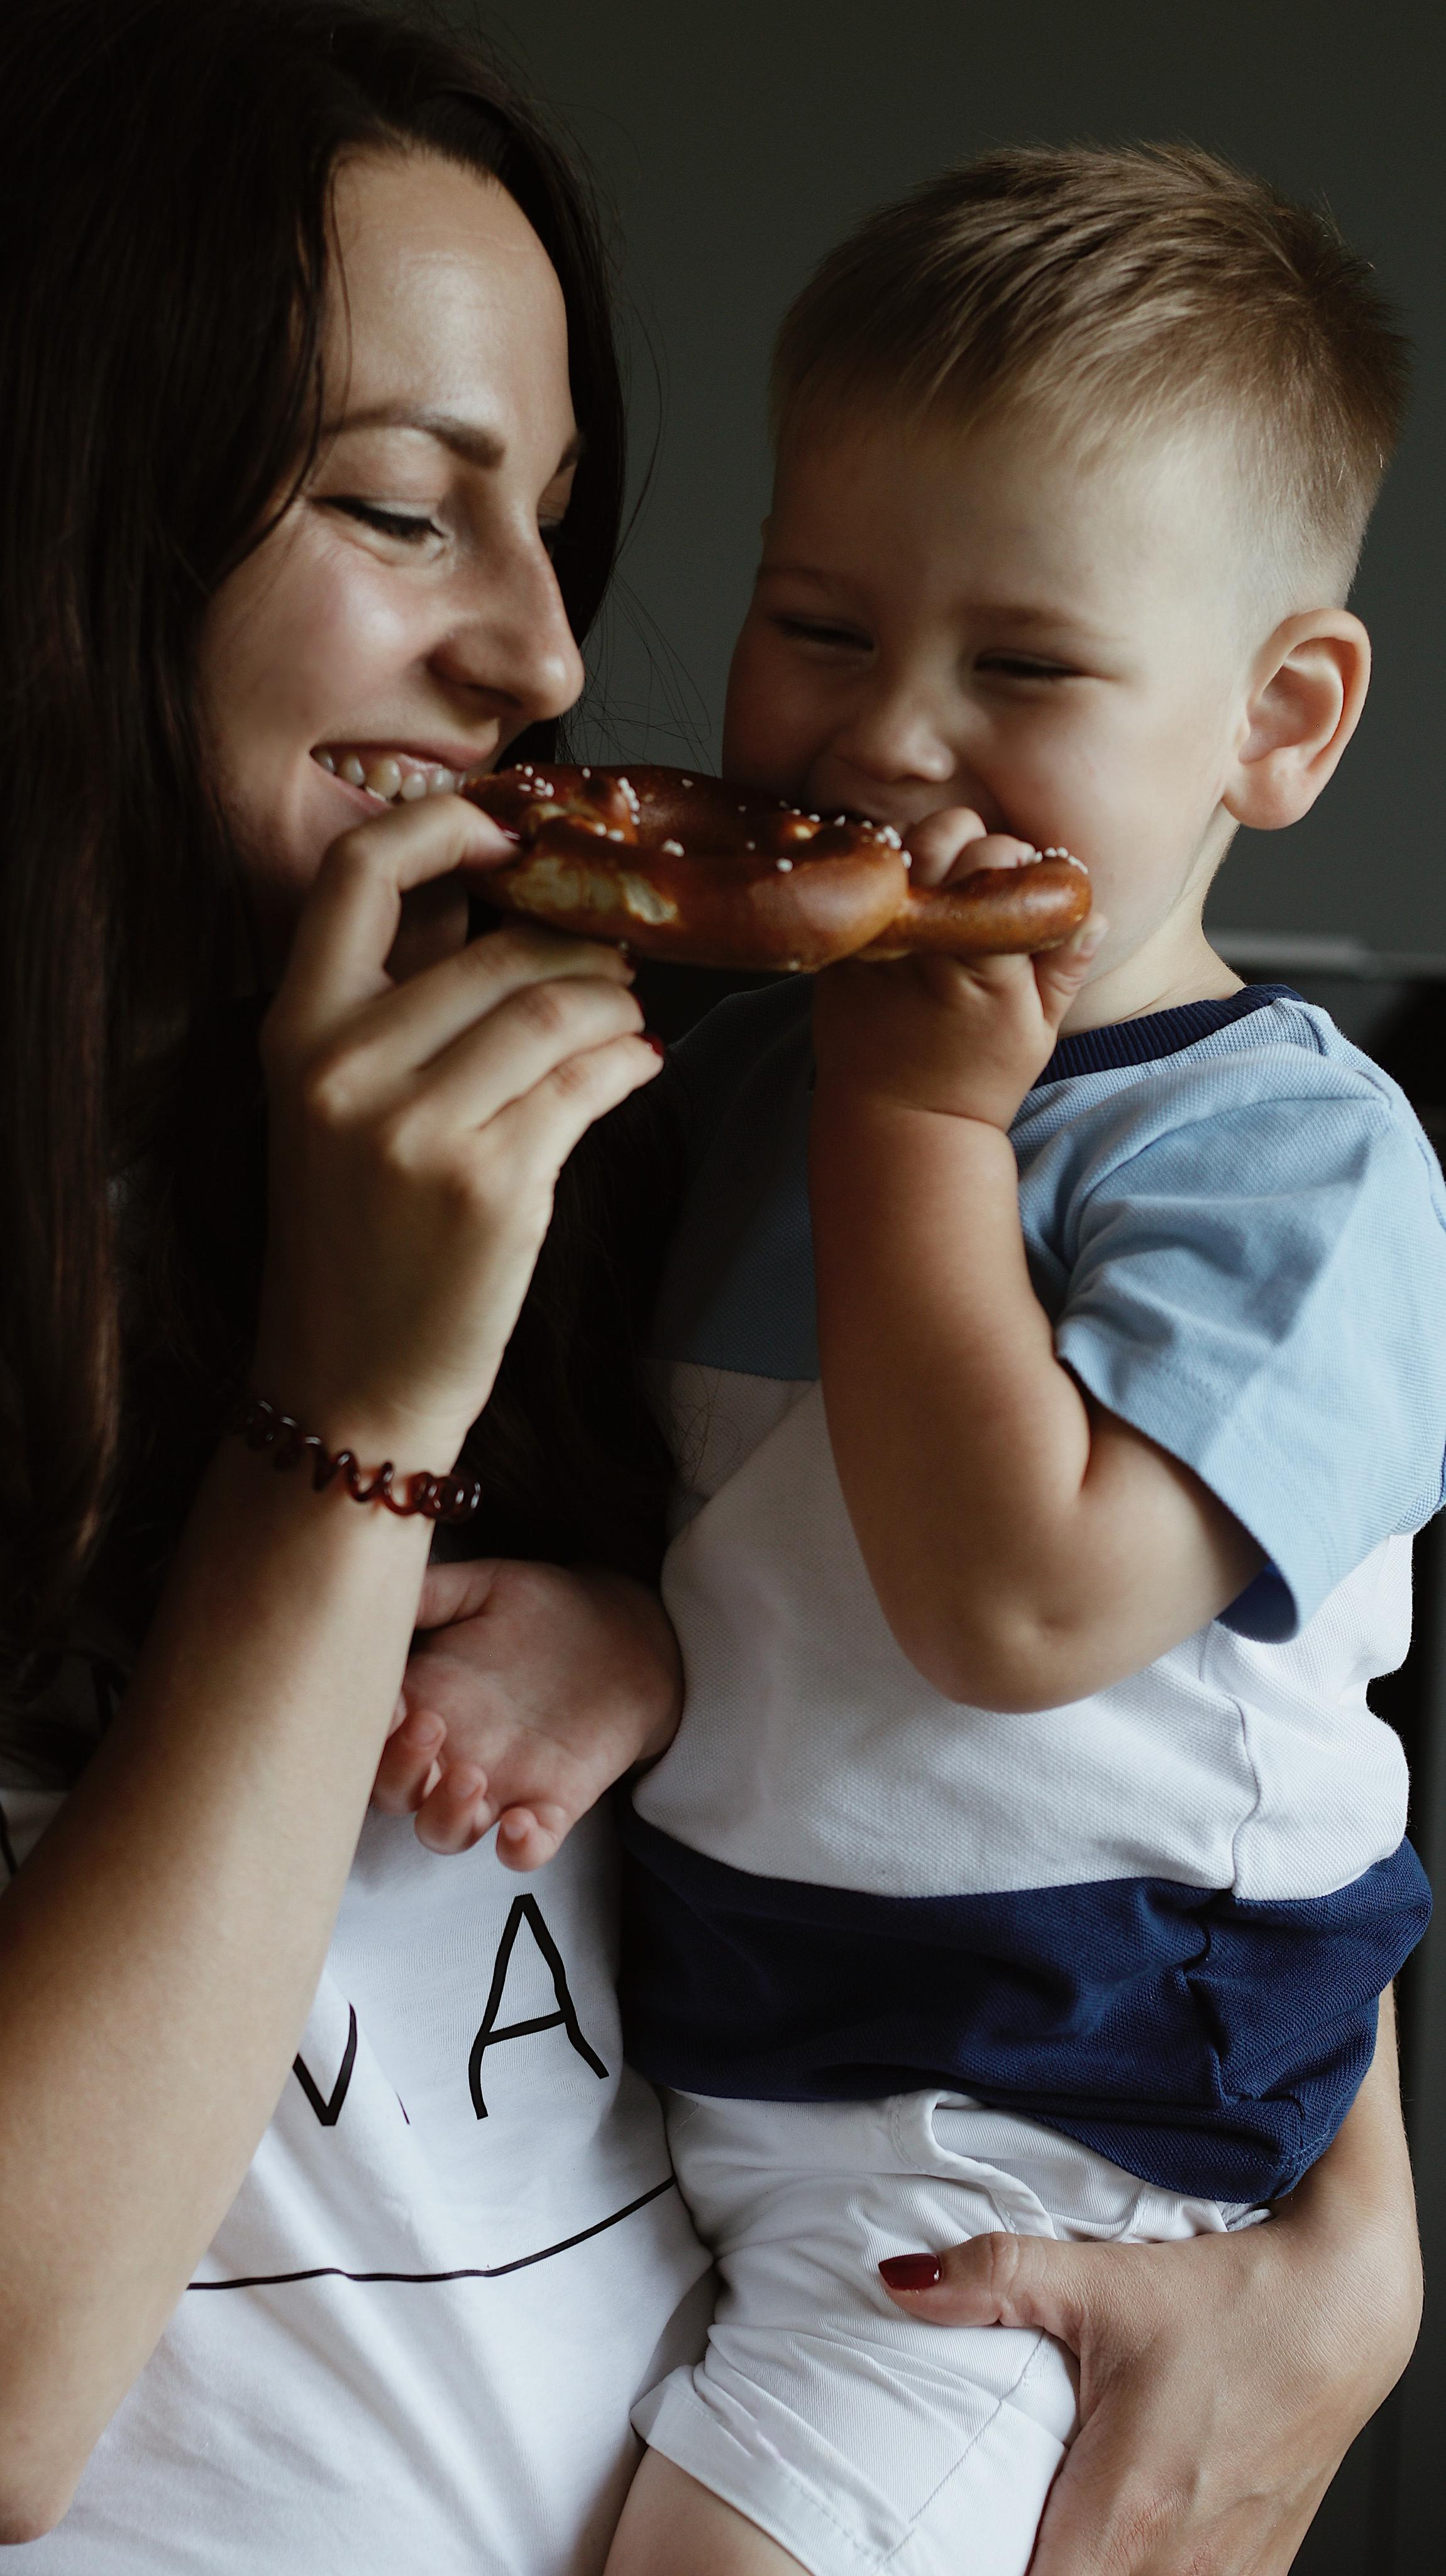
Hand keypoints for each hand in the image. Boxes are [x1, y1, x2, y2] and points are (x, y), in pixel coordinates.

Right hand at [254, 794, 661, 1466]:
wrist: (350, 1382)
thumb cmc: (360, 1237)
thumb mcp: (337, 1105)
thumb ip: (401, 1002)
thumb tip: (514, 895)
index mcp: (296, 1031)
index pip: (358, 872)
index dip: (443, 824)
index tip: (510, 829)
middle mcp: (345, 1068)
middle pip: (501, 946)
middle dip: (581, 945)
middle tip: (615, 959)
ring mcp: (417, 1128)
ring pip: (561, 1004)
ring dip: (617, 1003)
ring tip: (624, 1019)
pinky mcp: (491, 1184)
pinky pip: (593, 1078)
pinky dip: (633, 1061)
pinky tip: (639, 1064)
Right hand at [371, 1557, 682, 1867]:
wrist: (625, 1632)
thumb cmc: (546, 1609)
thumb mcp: (488, 1588)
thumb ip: (432, 1592)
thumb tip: (380, 1588)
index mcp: (423, 1700)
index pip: (368, 1733)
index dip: (359, 1727)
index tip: (376, 1701)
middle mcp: (450, 1752)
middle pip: (392, 1791)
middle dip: (398, 1771)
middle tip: (430, 1728)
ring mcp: (498, 1785)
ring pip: (443, 1831)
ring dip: (445, 1815)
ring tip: (472, 1778)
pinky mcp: (551, 1805)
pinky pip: (526, 1850)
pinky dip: (519, 1850)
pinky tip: (522, 1826)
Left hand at [813, 807, 1103, 1130]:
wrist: (900, 1126)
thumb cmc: (978, 1080)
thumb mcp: (1038, 1031)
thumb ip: (1066, 965)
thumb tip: (1095, 912)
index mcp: (984, 960)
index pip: (998, 858)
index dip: (1015, 857)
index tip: (1020, 880)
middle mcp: (926, 945)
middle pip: (943, 836)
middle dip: (968, 839)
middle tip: (976, 875)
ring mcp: (877, 948)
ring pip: (897, 851)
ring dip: (923, 857)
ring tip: (940, 892)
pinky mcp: (841, 955)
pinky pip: (863, 890)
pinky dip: (887, 887)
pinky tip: (905, 912)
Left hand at [878, 2007, 1419, 2572]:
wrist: (1345, 2304)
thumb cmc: (1233, 2298)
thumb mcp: (1102, 2281)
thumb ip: (992, 2281)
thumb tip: (899, 2281)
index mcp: (1125, 2513)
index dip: (981, 2571)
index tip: (949, 2546)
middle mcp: (1178, 2566)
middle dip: (1023, 2569)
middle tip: (985, 2533)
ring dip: (1083, 2569)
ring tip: (1046, 2531)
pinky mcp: (1257, 2568)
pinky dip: (1134, 2573)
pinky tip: (1116, 2537)